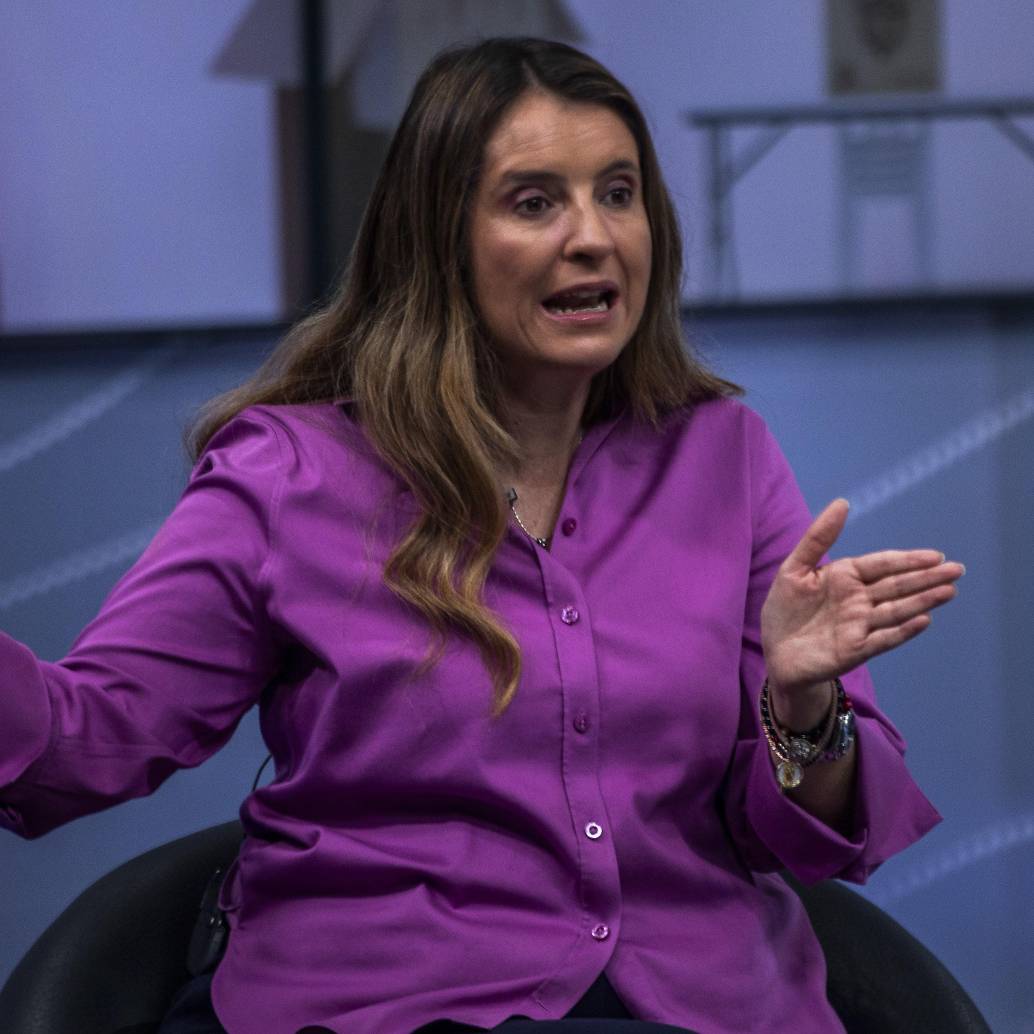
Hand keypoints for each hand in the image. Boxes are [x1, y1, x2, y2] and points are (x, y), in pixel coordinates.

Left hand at [761, 498, 963, 703]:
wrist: (776, 653)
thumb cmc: (784, 610)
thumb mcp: (795, 568)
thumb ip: (818, 537)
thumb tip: (843, 502)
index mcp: (845, 577)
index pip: (882, 565)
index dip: (908, 560)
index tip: (936, 555)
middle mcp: (858, 600)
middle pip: (897, 586)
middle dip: (926, 578)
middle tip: (957, 569)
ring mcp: (860, 625)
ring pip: (897, 610)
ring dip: (923, 601)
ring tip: (948, 591)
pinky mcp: (856, 649)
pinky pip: (884, 638)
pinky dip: (903, 630)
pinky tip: (923, 620)